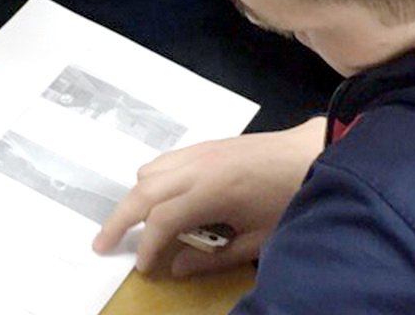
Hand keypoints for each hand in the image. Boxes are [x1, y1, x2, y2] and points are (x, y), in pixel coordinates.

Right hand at [93, 117, 325, 276]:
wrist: (312, 153)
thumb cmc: (291, 198)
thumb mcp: (258, 240)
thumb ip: (214, 257)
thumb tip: (177, 267)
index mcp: (210, 191)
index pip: (161, 221)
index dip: (147, 247)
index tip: (143, 268)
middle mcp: (196, 166)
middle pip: (141, 191)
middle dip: (119, 219)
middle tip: (102, 244)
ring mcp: (199, 151)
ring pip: (148, 171)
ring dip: (135, 198)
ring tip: (132, 224)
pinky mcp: (205, 145)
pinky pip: (164, 160)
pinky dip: (151, 180)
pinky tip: (160, 199)